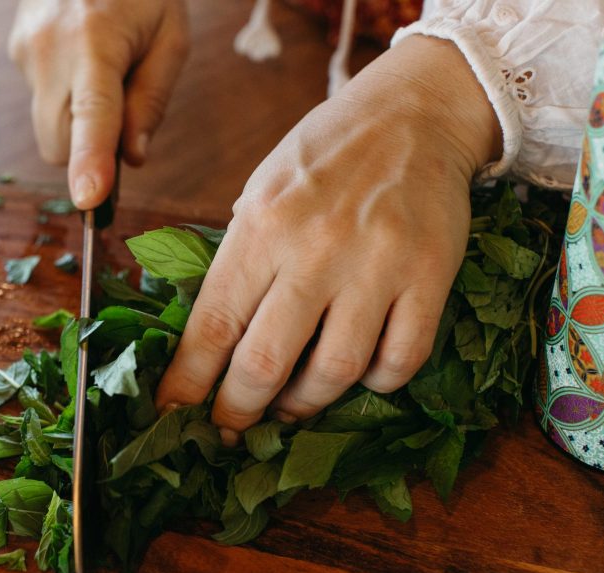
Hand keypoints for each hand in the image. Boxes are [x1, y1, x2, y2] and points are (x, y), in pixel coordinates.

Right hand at [8, 0, 188, 208]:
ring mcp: (24, 50)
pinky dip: (65, 98)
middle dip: (87, 151)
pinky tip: (83, 58)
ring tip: (103, 72)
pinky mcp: (16, 51)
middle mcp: (49, 49)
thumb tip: (132, 158)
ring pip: (47, 128)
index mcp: (94, 41)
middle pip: (59, 142)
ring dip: (76, 123)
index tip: (88, 199)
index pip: (92, 115)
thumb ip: (153, 100)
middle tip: (124, 112)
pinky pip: (42, 100)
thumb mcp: (170, 36)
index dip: (90, 161)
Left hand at [155, 36, 502, 444]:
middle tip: (230, 427)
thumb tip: (209, 341)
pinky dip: (377, 382)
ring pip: (334, 372)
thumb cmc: (325, 157)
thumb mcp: (261, 193)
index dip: (188, 381)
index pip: (213, 324)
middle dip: (238, 409)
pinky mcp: (430, 276)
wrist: (413, 114)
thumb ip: (239, 261)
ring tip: (290, 406)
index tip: (173, 413)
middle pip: (265, 362)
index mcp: (262, 226)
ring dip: (305, 404)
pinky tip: (360, 376)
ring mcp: (377, 265)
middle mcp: (315, 248)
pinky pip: (401, 360)